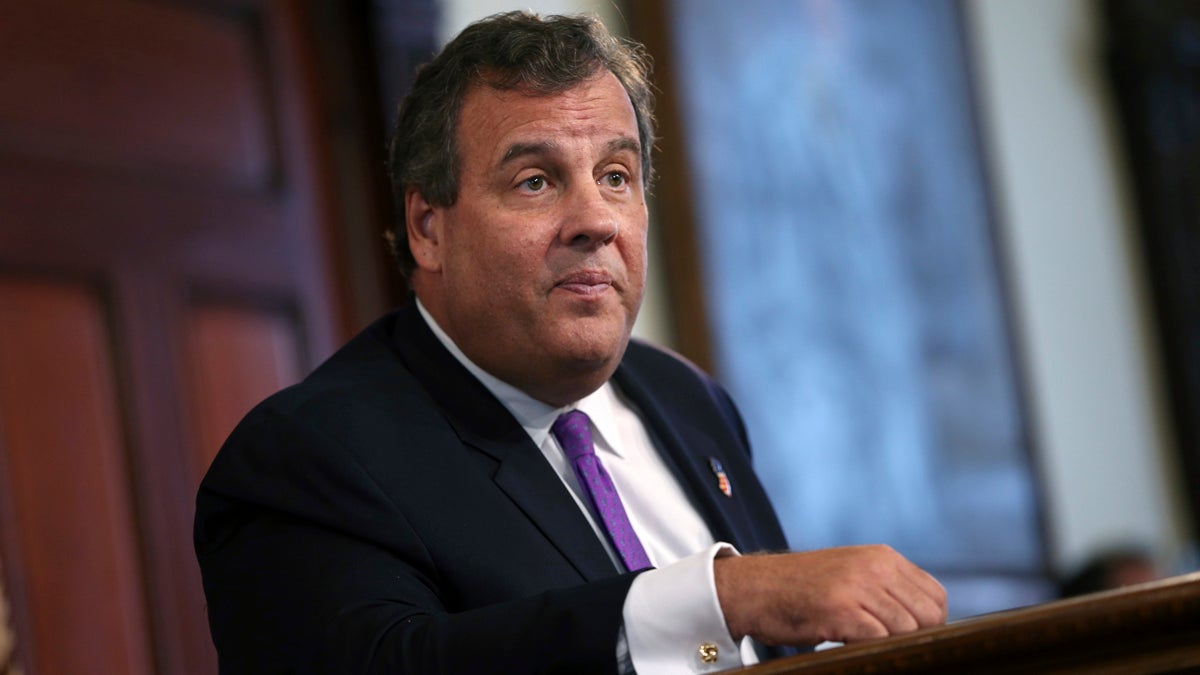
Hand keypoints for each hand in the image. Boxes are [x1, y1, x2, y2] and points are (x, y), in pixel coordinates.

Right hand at [713, 545, 946, 646]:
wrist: (752, 588)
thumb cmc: (800, 590)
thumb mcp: (850, 574)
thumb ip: (885, 589)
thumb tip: (924, 624)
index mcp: (882, 557)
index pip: (936, 596)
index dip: (931, 624)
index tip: (911, 638)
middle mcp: (874, 566)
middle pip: (928, 616)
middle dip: (916, 639)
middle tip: (888, 647)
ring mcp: (857, 587)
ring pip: (906, 630)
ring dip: (891, 646)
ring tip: (865, 646)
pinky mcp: (840, 609)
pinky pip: (879, 639)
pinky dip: (872, 651)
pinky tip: (849, 646)